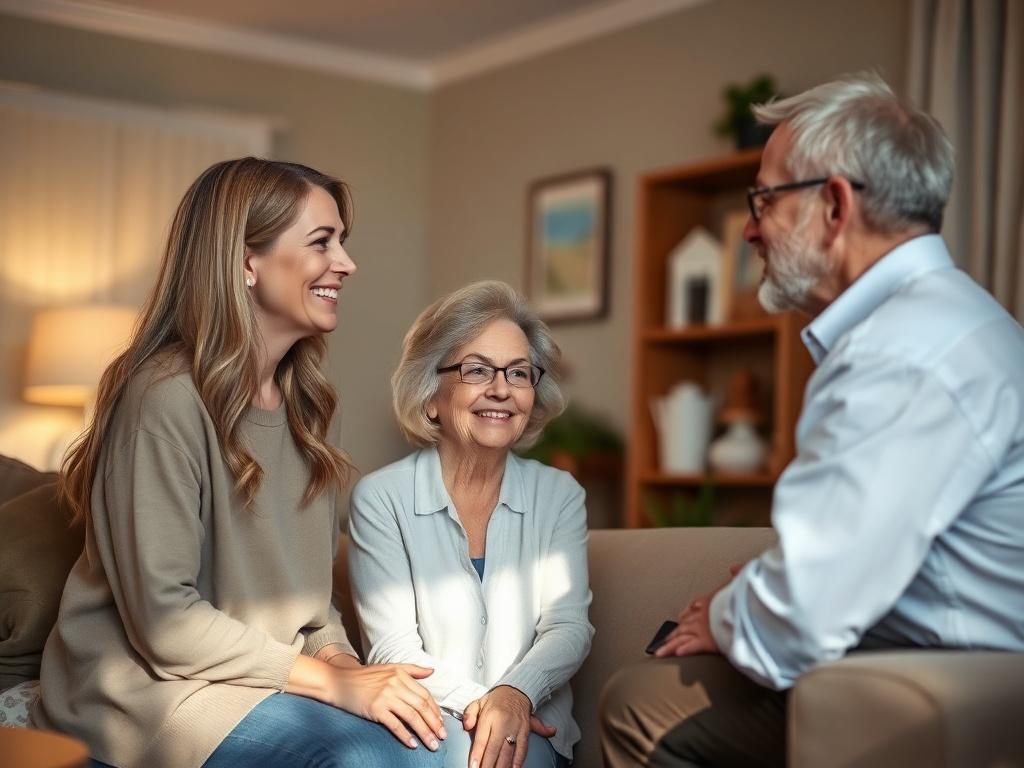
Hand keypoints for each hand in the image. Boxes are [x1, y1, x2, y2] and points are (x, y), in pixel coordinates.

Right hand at [331, 663, 446, 750]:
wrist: (338, 681)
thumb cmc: (364, 676)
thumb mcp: (390, 667)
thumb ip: (412, 670)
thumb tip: (432, 672)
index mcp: (401, 674)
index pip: (425, 694)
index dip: (435, 710)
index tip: (441, 723)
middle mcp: (395, 684)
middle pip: (422, 706)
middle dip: (434, 724)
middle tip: (442, 737)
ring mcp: (385, 696)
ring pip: (412, 717)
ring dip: (425, 733)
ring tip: (432, 745)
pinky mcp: (375, 708)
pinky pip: (395, 724)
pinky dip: (405, 735)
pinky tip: (412, 744)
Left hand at [463, 685, 538, 767]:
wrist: (517, 690)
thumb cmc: (496, 700)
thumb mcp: (479, 702)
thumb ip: (469, 714)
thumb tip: (466, 726)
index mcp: (490, 716)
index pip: (482, 739)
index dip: (477, 755)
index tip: (474, 767)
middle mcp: (503, 723)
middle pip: (495, 749)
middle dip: (488, 765)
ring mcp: (516, 728)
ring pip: (508, 752)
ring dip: (502, 766)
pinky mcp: (525, 732)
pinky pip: (522, 749)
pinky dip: (518, 761)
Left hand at [655, 562, 745, 657]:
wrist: (746, 609)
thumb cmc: (745, 597)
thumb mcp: (741, 581)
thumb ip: (738, 574)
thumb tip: (734, 568)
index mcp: (710, 601)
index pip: (694, 607)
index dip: (686, 613)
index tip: (681, 617)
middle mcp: (702, 615)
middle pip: (683, 625)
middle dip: (673, 633)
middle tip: (664, 640)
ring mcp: (702, 629)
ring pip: (682, 637)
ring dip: (670, 646)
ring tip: (661, 652)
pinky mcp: (707, 641)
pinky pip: (692, 646)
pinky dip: (684, 650)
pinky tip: (677, 654)